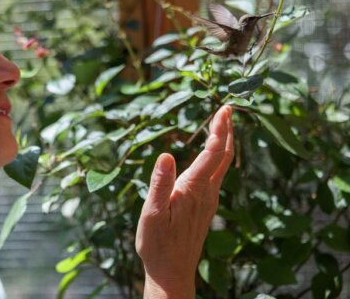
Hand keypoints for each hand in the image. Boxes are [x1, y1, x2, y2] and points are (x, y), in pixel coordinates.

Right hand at [135, 105, 233, 298]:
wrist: (171, 271)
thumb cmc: (157, 244)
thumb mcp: (152, 213)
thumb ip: (160, 183)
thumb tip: (167, 154)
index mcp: (193, 189)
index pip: (212, 153)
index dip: (220, 129)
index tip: (225, 108)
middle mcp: (207, 193)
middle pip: (223, 156)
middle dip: (227, 130)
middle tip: (228, 108)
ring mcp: (209, 200)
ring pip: (223, 166)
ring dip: (224, 143)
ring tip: (222, 124)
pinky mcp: (206, 206)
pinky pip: (217, 175)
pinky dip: (218, 157)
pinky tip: (212, 155)